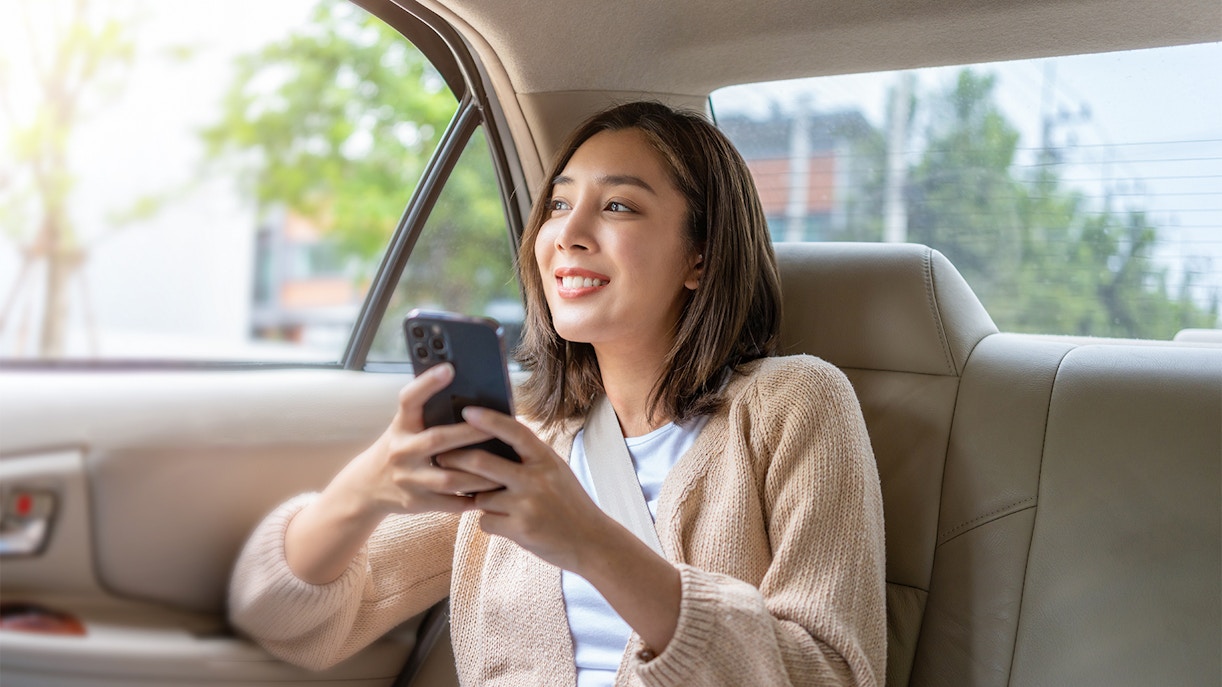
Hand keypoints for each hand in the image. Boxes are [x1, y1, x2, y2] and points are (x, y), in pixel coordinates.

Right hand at [328, 362, 506, 517]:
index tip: (449, 368)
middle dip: (469, 433)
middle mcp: (401, 451)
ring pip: (450, 478)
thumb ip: (427, 412)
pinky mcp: (417, 503)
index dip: (427, 383)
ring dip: (480, 474)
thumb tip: (464, 387)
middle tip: (497, 427)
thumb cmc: (400, 447)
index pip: (409, 399)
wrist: (367, 487)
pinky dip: (473, 499)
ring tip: (505, 467)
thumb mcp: (405, 426)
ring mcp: (408, 479)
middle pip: (437, 439)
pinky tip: (494, 493)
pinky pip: (451, 503)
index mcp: (400, 426)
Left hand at [434, 406, 616, 572]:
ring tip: (498, 505)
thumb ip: (529, 459)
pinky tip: (508, 524)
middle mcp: (536, 479)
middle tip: (441, 456)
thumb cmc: (569, 503)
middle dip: (456, 458)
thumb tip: (491, 442)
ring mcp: (527, 505)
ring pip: (481, 497)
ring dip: (480, 500)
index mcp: (546, 460)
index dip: (490, 420)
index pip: (515, 432)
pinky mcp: (519, 530)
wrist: (592, 541)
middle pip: (482, 463)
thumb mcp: (556, 472)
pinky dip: (491, 522)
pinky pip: (486, 521)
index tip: (468, 412)